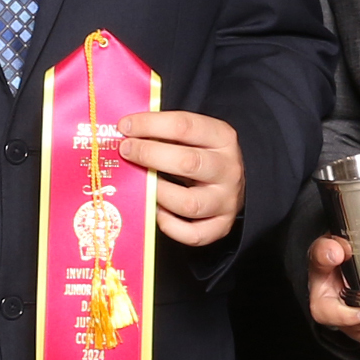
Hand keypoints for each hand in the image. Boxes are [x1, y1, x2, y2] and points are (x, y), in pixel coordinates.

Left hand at [118, 110, 246, 245]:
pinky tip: (157, 211)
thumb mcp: (193, 136)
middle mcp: (228, 169)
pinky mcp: (221, 226)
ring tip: (141, 185)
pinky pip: (192, 234)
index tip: (125, 127)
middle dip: (148, 154)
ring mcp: (226, 200)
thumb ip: (165, 132)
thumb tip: (125, 132)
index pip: (184, 126)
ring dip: (158, 193)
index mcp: (222, 137)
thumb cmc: (202, 155)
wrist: (234, 183)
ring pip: (188, 203)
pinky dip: (169, 226)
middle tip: (126, 151)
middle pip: (187, 162)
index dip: (150, 125)